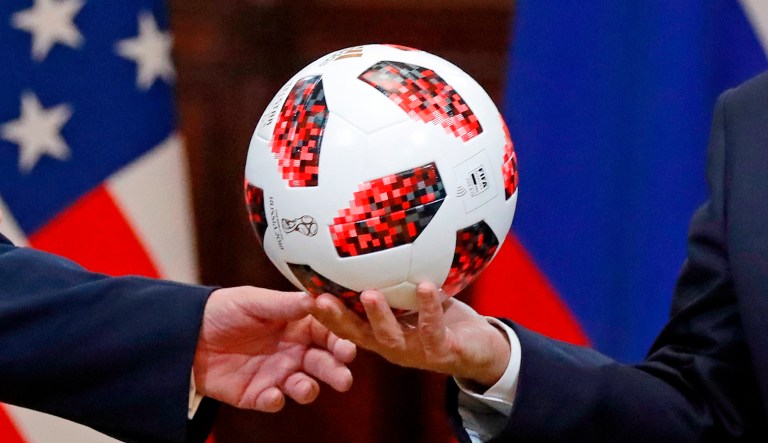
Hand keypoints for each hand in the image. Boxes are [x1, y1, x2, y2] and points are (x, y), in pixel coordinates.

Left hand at [193, 287, 355, 411]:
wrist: (186, 334)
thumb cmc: (223, 310)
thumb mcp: (253, 301)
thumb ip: (284, 304)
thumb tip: (316, 299)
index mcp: (297, 325)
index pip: (328, 333)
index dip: (340, 340)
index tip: (348, 347)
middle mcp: (293, 351)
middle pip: (323, 364)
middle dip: (336, 371)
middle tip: (344, 378)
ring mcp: (277, 374)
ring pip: (304, 387)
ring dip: (309, 389)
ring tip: (304, 387)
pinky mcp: (257, 394)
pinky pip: (274, 402)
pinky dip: (275, 401)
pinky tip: (272, 395)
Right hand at [310, 282, 509, 387]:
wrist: (483, 350)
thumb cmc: (443, 320)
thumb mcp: (415, 298)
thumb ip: (396, 279)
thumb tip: (377, 239)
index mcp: (381, 333)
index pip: (346, 324)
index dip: (324, 313)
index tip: (304, 293)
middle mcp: (392, 346)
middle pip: (357, 335)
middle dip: (336, 320)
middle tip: (319, 301)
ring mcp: (416, 352)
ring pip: (390, 337)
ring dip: (379, 316)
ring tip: (369, 294)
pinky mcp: (442, 352)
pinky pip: (433, 330)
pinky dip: (429, 308)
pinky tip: (427, 287)